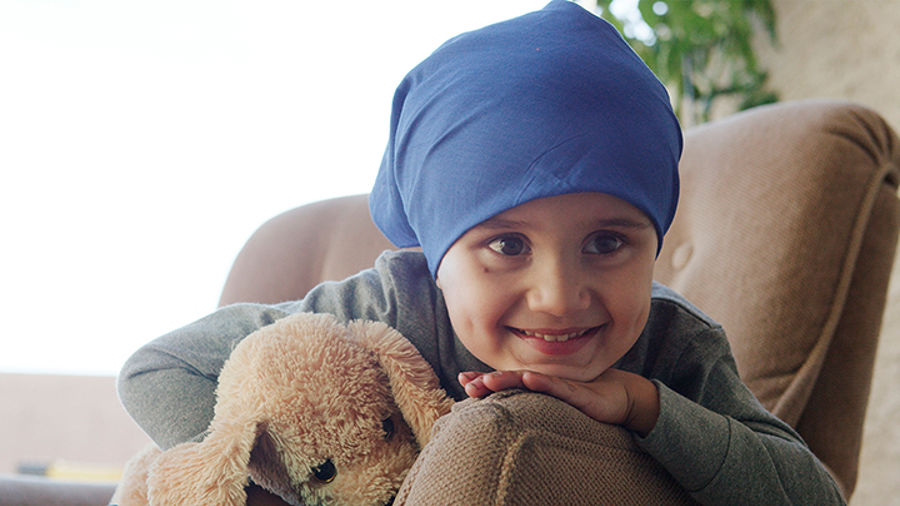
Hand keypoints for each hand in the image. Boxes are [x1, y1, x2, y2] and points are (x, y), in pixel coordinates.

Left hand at [458, 368, 659, 435]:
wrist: (620, 394)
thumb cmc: (585, 397)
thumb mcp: (556, 400)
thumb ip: (533, 398)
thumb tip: (507, 401)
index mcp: (537, 384)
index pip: (506, 381)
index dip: (485, 379)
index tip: (464, 380)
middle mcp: (545, 381)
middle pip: (511, 379)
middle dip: (488, 381)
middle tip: (468, 384)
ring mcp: (560, 386)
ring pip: (529, 381)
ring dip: (507, 379)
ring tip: (488, 381)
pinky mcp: (577, 393)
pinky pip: (557, 388)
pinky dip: (542, 383)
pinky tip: (529, 379)